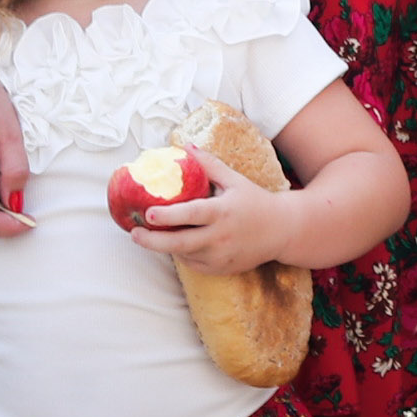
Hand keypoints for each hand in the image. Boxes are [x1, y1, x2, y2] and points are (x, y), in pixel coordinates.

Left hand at [139, 155, 303, 274]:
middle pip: (179, 243)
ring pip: (183, 254)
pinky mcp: (220, 269)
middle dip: (152, 241)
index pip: (190, 215)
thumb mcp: (235, 180)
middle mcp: (220, 237)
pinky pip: (193, 264)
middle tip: (135, 234)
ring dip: (166, 246)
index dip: (167, 216)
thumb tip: (185, 147)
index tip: (148, 214)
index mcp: (222, 212)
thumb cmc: (256, 201)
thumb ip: (209, 165)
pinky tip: (179, 243)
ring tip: (152, 235)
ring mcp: (220, 256)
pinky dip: (183, 254)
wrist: (282, 231)